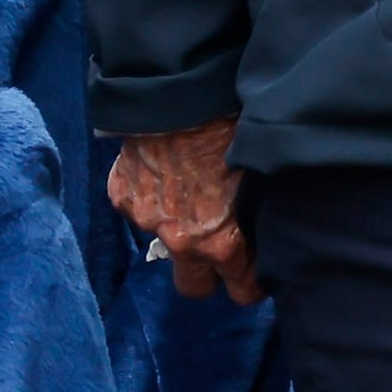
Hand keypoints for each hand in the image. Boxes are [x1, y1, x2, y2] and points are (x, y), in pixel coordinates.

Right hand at [109, 120, 260, 304]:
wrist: (182, 99)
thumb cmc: (235, 134)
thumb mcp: (261, 181)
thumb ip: (258, 216)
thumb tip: (269, 226)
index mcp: (222, 243)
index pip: (242, 292)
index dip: (251, 280)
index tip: (256, 266)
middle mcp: (181, 242)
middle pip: (195, 288)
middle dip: (211, 275)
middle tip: (223, 248)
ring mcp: (146, 221)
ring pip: (167, 245)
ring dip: (179, 230)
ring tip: (194, 195)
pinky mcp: (122, 198)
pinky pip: (140, 208)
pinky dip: (152, 197)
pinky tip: (168, 171)